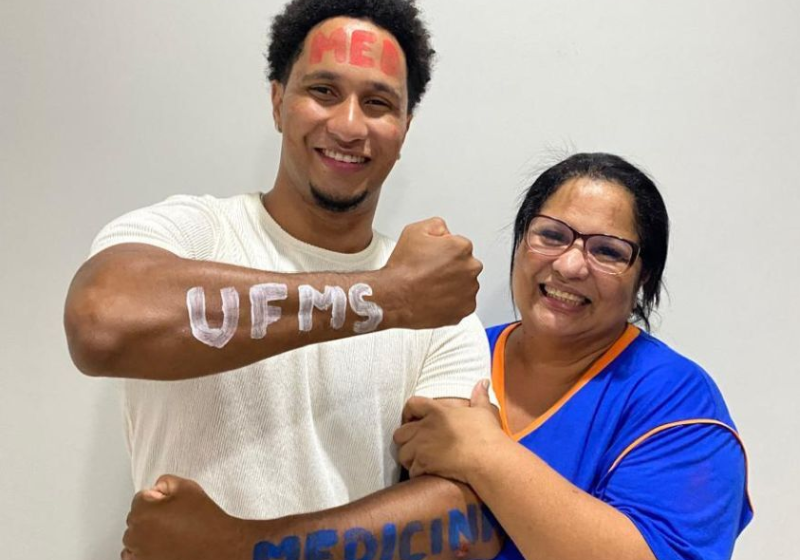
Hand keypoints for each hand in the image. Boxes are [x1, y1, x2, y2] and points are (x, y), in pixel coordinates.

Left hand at [122, 475, 248, 559]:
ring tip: (169, 534)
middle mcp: (136, 534)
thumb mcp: (188, 487)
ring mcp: (139, 553)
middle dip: (150, 516)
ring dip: (145, 534)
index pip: (140, 498)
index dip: (158, 498)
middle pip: (136, 518)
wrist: (218, 546)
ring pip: (134, 537)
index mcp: (143, 512)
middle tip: (173, 518)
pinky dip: (143, 551)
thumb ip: (166, 482)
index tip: (170, 504)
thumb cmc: (204, 521)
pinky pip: (134, 556)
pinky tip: (160, 546)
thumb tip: (157, 487)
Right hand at [383, 218, 481, 328]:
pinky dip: (453, 302)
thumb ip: (437, 225)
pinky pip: (463, 303)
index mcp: (461, 247)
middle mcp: (470, 268)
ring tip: (431, 286)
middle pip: (465, 265)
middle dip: (452, 268)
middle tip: (431, 272)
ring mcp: (469, 290)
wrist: (394, 296)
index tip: (433, 258)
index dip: (444, 251)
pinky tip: (436, 297)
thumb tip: (446, 232)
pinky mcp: (465, 309)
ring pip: (465, 284)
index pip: (460, 246)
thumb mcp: (414, 230)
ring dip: (453, 285)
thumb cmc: (403, 268)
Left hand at [393, 380, 504, 482]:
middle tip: (415, 445)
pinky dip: (417, 473)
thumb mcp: (483, 411)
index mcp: (438, 412)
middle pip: (400, 433)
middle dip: (405, 440)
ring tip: (419, 461)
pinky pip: (412, 470)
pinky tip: (426, 473)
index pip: (412, 404)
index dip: (408, 412)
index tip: (412, 419)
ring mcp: (422, 446)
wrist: (488, 459)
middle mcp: (426, 428)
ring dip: (409, 458)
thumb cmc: (487, 435)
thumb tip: (483, 382)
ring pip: (402, 453)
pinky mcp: (424, 464)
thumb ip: (479, 396)